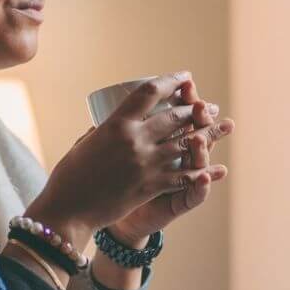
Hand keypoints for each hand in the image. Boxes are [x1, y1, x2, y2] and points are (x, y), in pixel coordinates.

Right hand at [28, 72, 222, 245]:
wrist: (69, 211)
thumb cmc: (69, 177)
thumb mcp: (84, 144)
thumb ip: (101, 132)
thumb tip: (108, 123)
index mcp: (116, 123)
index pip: (150, 92)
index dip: (171, 81)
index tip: (184, 77)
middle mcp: (135, 140)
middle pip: (175, 116)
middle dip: (195, 108)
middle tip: (207, 106)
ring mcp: (146, 163)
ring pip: (185, 143)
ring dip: (206, 134)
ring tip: (220, 127)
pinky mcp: (152, 186)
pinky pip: (184, 175)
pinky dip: (201, 172)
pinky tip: (213, 169)